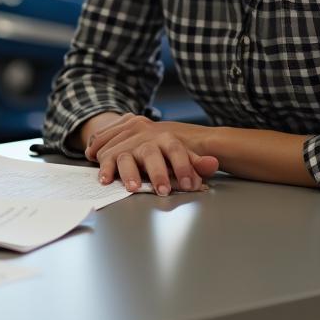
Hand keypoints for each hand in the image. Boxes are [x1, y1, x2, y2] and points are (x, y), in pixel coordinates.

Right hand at [84, 115, 217, 195]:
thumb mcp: (180, 152)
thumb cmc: (161, 148)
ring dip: (129, 172)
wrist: (133, 130)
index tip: (189, 185)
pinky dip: (105, 168)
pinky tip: (106, 179)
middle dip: (157, 173)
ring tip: (134, 187)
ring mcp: (127, 145)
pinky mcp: (110, 153)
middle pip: (151, 153)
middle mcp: (145, 139)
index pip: (176, 149)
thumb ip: (196, 161)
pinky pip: (106, 159)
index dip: (183, 166)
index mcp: (165, 139)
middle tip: (163, 190)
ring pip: (126, 156)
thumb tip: (214, 163)